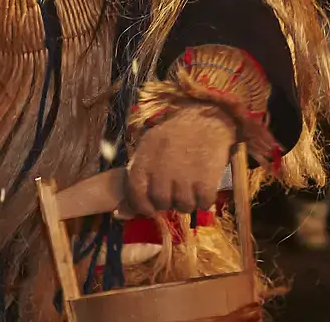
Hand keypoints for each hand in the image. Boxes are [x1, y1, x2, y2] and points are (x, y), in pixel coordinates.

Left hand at [123, 103, 237, 216]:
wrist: (207, 117)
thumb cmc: (175, 134)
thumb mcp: (148, 147)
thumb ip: (137, 176)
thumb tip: (123, 211)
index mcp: (143, 162)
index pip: (136, 196)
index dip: (143, 206)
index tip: (151, 208)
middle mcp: (160, 173)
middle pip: (162, 203)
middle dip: (169, 200)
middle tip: (176, 189)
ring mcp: (184, 179)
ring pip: (184, 207)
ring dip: (189, 200)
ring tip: (191, 185)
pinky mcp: (206, 182)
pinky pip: (204, 204)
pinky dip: (205, 199)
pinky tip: (204, 185)